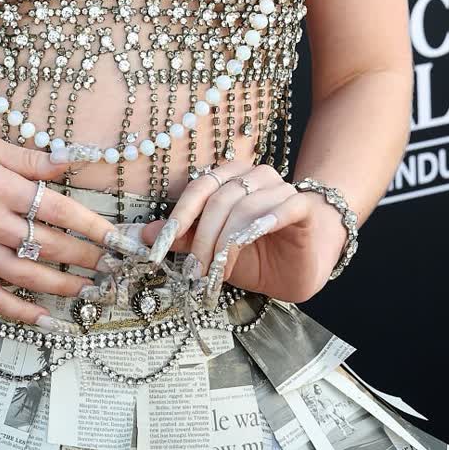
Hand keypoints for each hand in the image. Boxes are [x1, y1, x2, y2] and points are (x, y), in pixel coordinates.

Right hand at [0, 127, 133, 324]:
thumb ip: (30, 158)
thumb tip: (71, 160)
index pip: (58, 210)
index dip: (93, 227)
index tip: (118, 239)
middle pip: (48, 245)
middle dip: (87, 258)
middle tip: (113, 267)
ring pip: (26, 275)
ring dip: (62, 286)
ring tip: (89, 289)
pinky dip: (20, 313)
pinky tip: (45, 320)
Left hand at [137, 160, 347, 303]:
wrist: (298, 268)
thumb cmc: (254, 255)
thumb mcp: (213, 249)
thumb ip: (183, 238)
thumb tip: (144, 235)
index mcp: (230, 177)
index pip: (199, 187)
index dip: (179, 215)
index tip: (159, 246)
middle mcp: (254, 175)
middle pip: (219, 199)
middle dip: (202, 239)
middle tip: (195, 273)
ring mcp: (281, 188)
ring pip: (246, 206)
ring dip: (227, 243)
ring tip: (218, 274)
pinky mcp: (303, 206)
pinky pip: (285, 207)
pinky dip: (266, 221)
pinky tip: (251, 239)